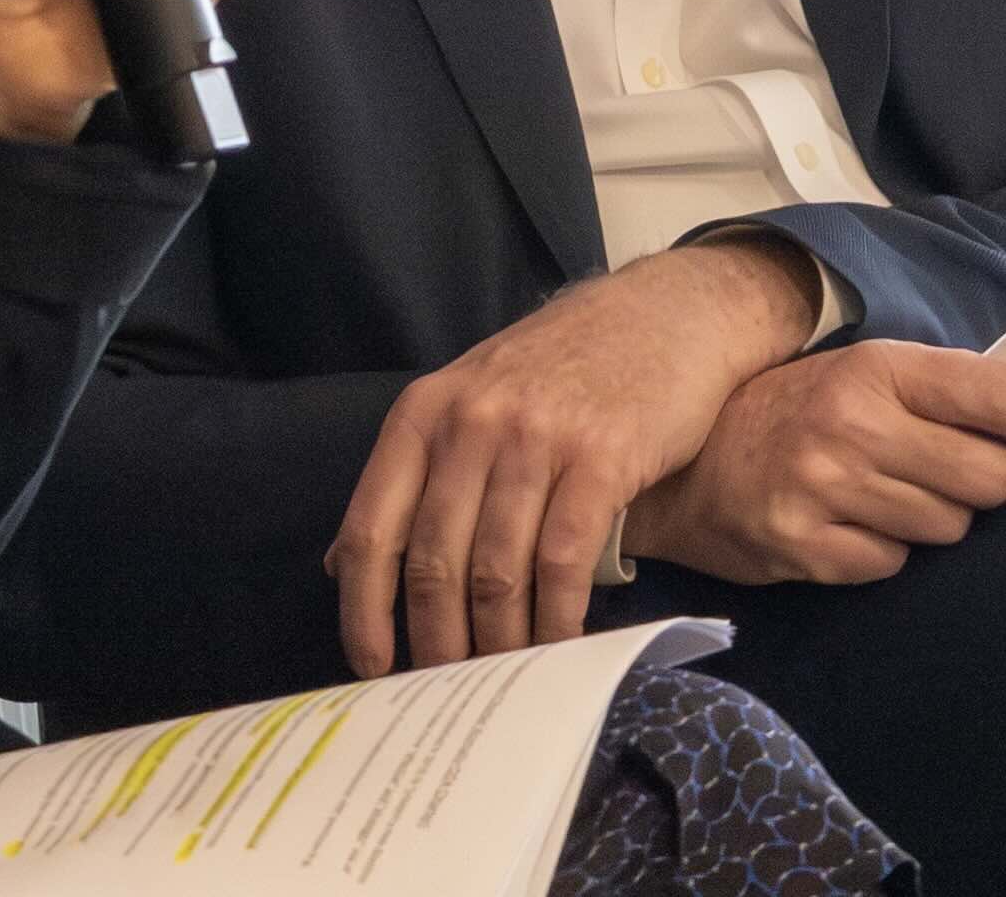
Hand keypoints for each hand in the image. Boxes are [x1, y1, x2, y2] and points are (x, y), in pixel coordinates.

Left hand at [326, 237, 817, 677]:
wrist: (664, 316)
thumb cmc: (562, 368)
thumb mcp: (469, 400)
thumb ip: (411, 477)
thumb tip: (341, 565)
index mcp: (423, 413)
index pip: (371, 530)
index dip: (365, 612)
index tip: (373, 668)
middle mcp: (470, 423)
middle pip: (433, 563)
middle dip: (436, 642)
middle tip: (447, 689)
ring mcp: (535, 438)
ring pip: (497, 572)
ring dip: (498, 643)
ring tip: (504, 681)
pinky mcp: (601, 457)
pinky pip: (564, 564)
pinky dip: (557, 620)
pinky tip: (559, 649)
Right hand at [619, 343, 1005, 587]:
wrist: (680, 463)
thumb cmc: (788, 411)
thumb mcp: (855, 374)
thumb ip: (934, 391)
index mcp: (876, 368)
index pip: (995, 395)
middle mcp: (852, 424)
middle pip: (990, 477)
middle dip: (994, 482)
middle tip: (969, 476)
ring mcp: (825, 489)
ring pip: (948, 527)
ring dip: (938, 520)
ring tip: (895, 496)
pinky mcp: (803, 547)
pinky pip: (894, 564)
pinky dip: (888, 552)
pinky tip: (855, 527)